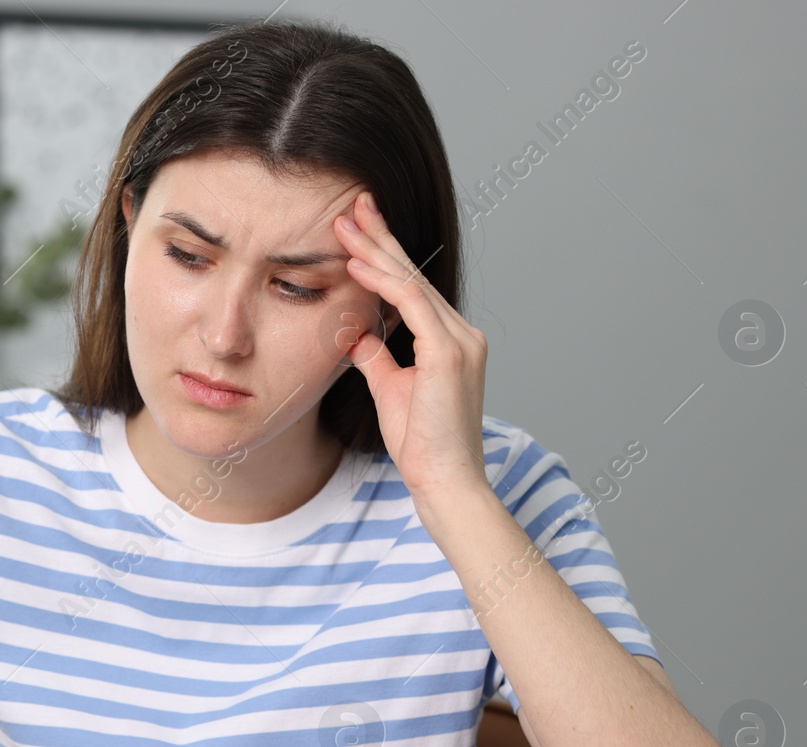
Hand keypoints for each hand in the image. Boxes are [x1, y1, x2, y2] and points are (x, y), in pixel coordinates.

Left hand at [332, 192, 489, 503]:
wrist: (444, 480)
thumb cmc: (421, 444)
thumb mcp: (390, 390)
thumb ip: (378, 357)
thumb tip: (359, 334)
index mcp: (451, 341)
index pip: (411, 287)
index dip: (383, 257)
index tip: (355, 231)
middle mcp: (461, 334)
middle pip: (413, 274)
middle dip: (381, 238)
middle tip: (354, 205)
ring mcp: (460, 341)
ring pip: (410, 282)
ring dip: (375, 251)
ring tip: (345, 224)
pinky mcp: (448, 354)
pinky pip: (411, 304)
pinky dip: (382, 282)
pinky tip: (356, 265)